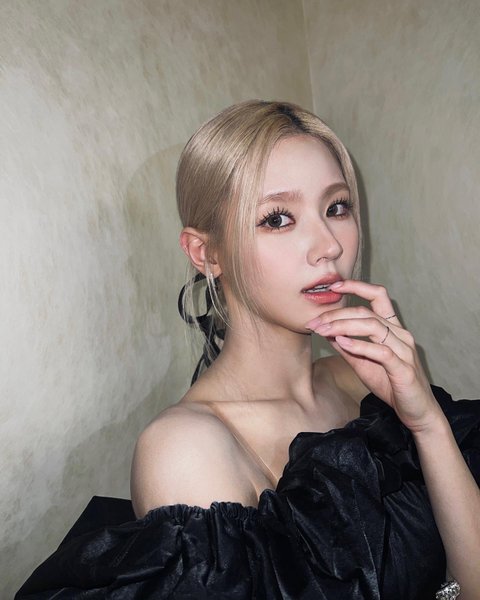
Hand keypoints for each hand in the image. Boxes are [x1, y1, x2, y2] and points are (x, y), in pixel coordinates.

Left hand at [306, 280, 442, 432]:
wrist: (416, 412)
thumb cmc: (391, 385)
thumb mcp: (362, 363)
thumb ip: (347, 346)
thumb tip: (326, 331)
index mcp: (393, 329)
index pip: (378, 296)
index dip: (357, 286)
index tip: (334, 286)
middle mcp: (401, 334)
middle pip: (367, 312)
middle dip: (337, 314)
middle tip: (314, 322)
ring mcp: (404, 350)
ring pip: (373, 326)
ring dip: (343, 326)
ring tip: (323, 330)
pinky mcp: (403, 368)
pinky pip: (380, 351)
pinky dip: (359, 345)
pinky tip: (342, 343)